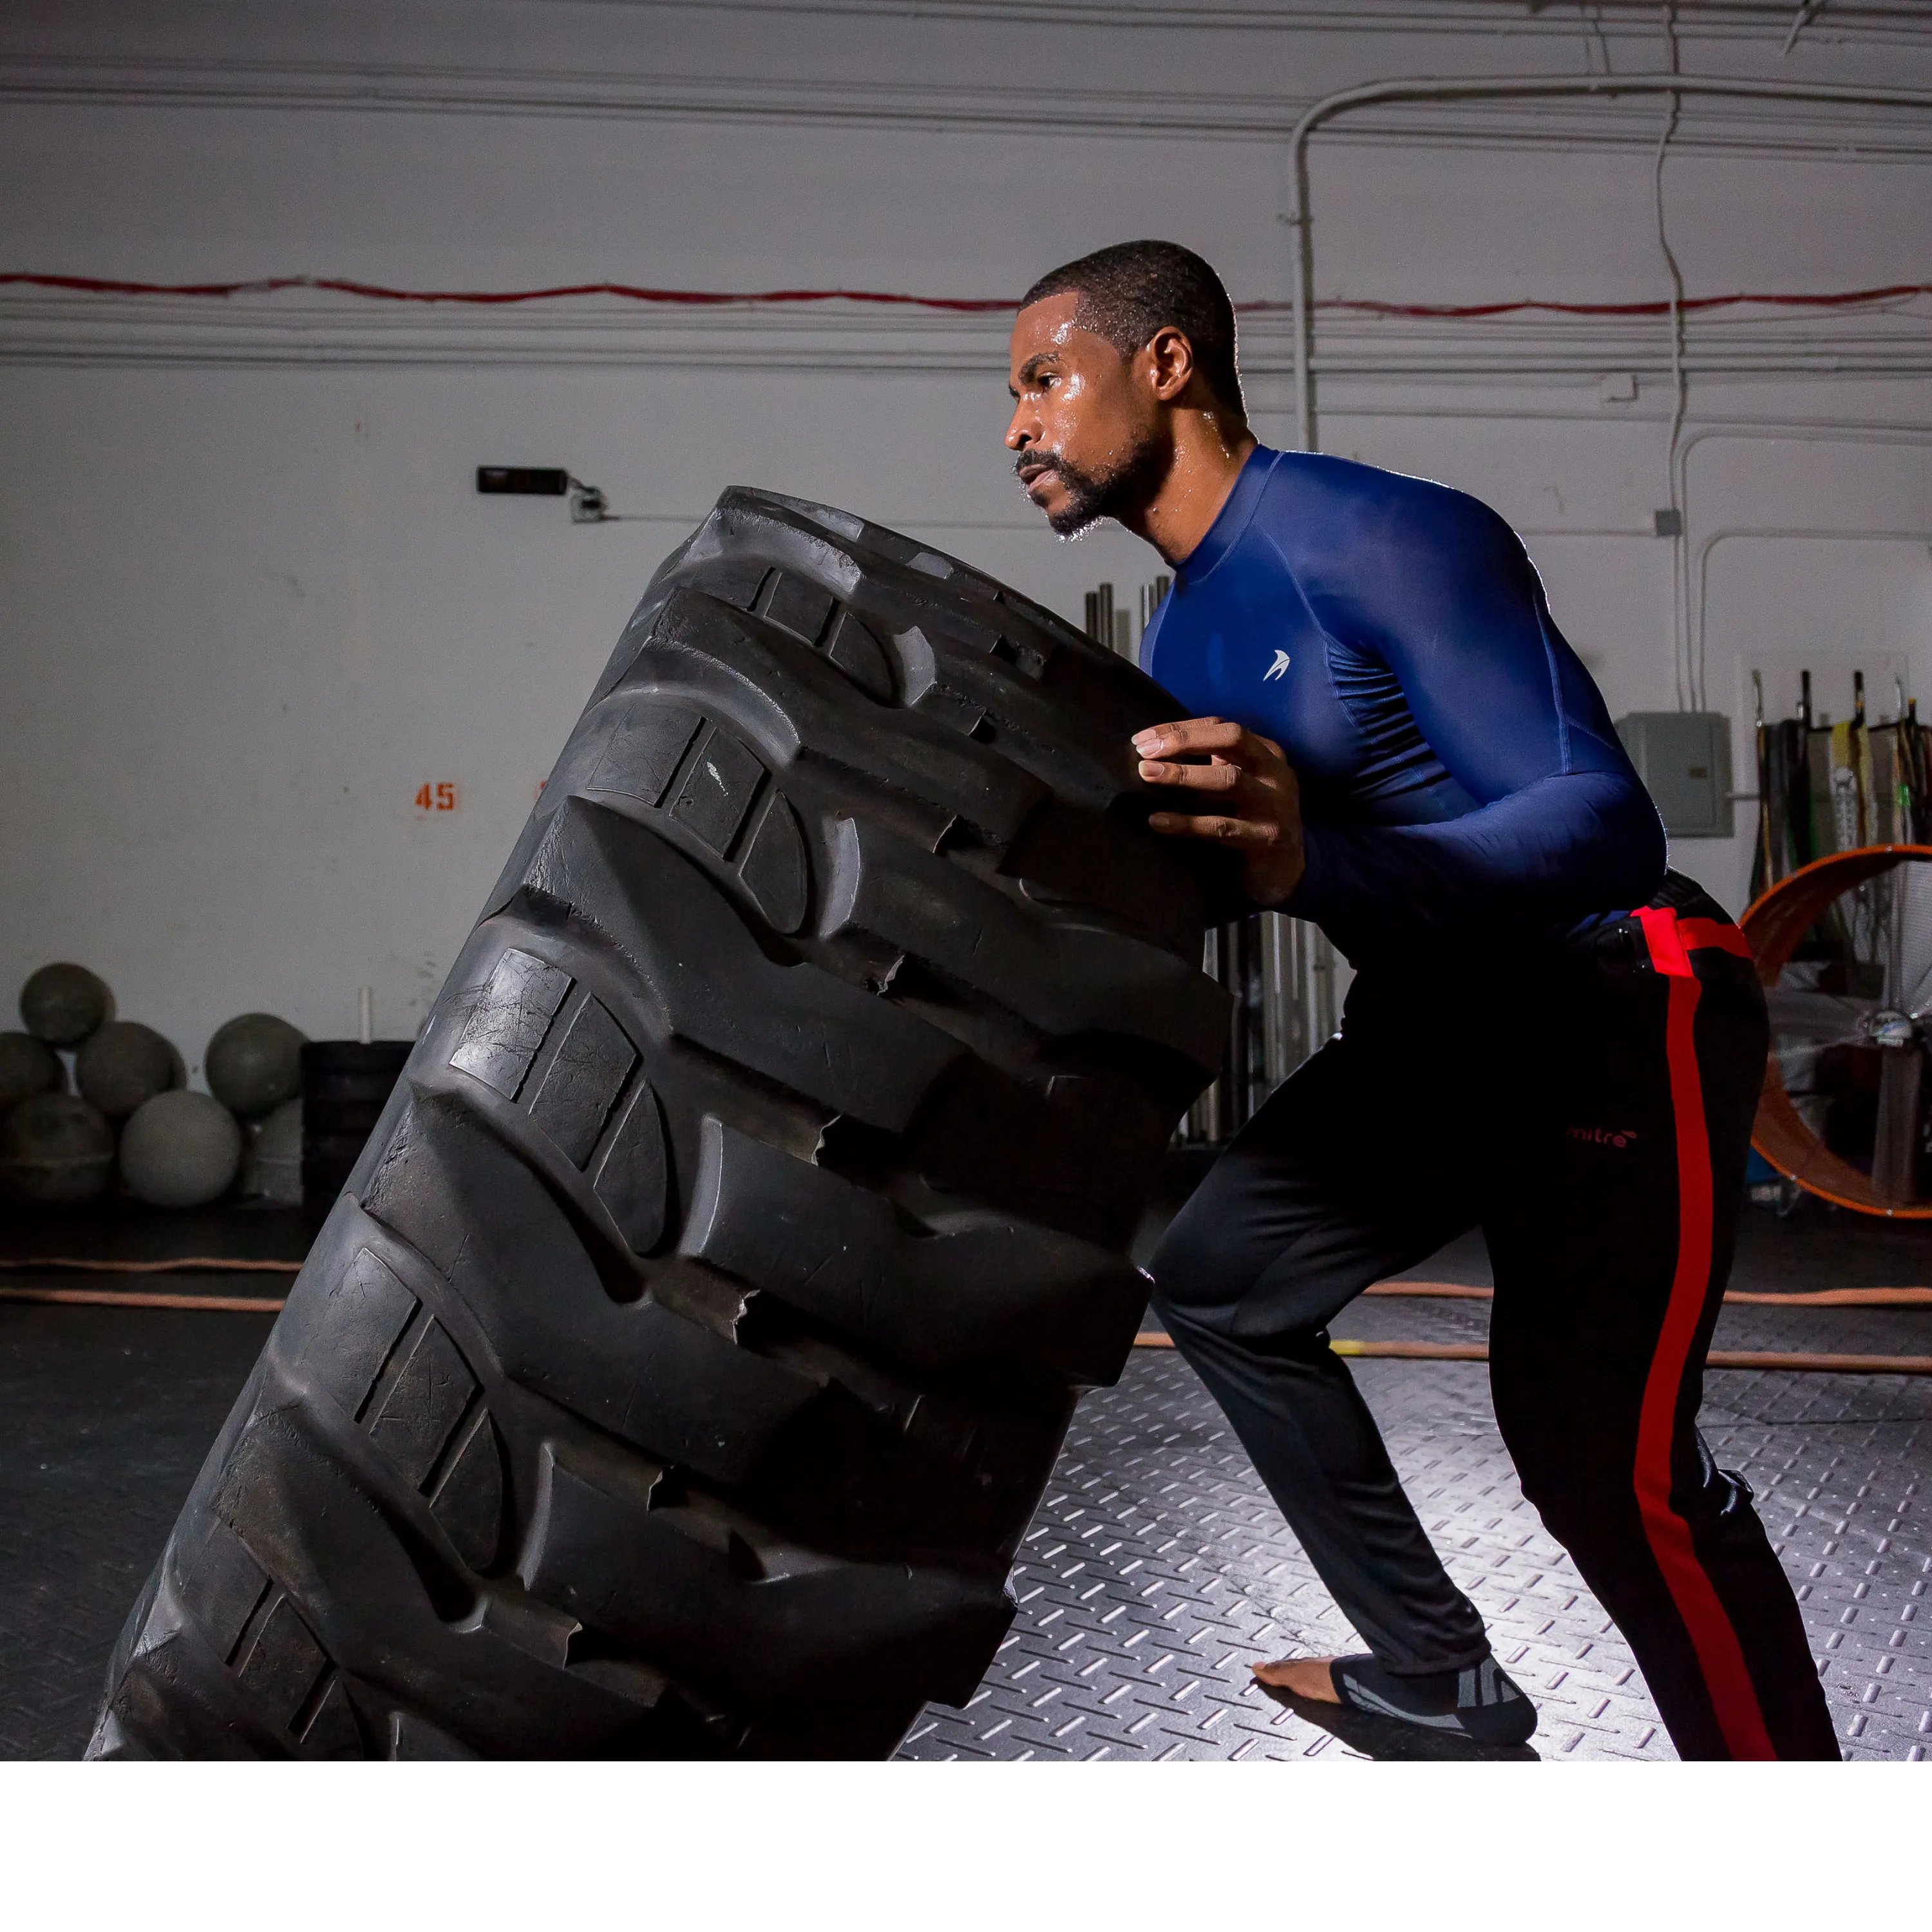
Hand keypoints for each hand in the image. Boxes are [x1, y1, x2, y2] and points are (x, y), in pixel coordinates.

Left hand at [1131, 716, 1305, 906]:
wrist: (1286, 869)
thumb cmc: (1251, 819)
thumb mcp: (1237, 783)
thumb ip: (1211, 764)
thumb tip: (1155, 749)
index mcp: (1266, 752)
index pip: (1221, 727)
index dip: (1180, 729)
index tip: (1142, 739)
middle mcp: (1275, 771)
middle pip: (1231, 739)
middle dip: (1185, 740)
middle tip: (1144, 752)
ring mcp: (1274, 804)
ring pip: (1228, 779)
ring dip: (1184, 774)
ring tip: (1148, 774)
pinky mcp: (1267, 838)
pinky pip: (1221, 826)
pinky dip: (1186, 823)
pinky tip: (1158, 821)